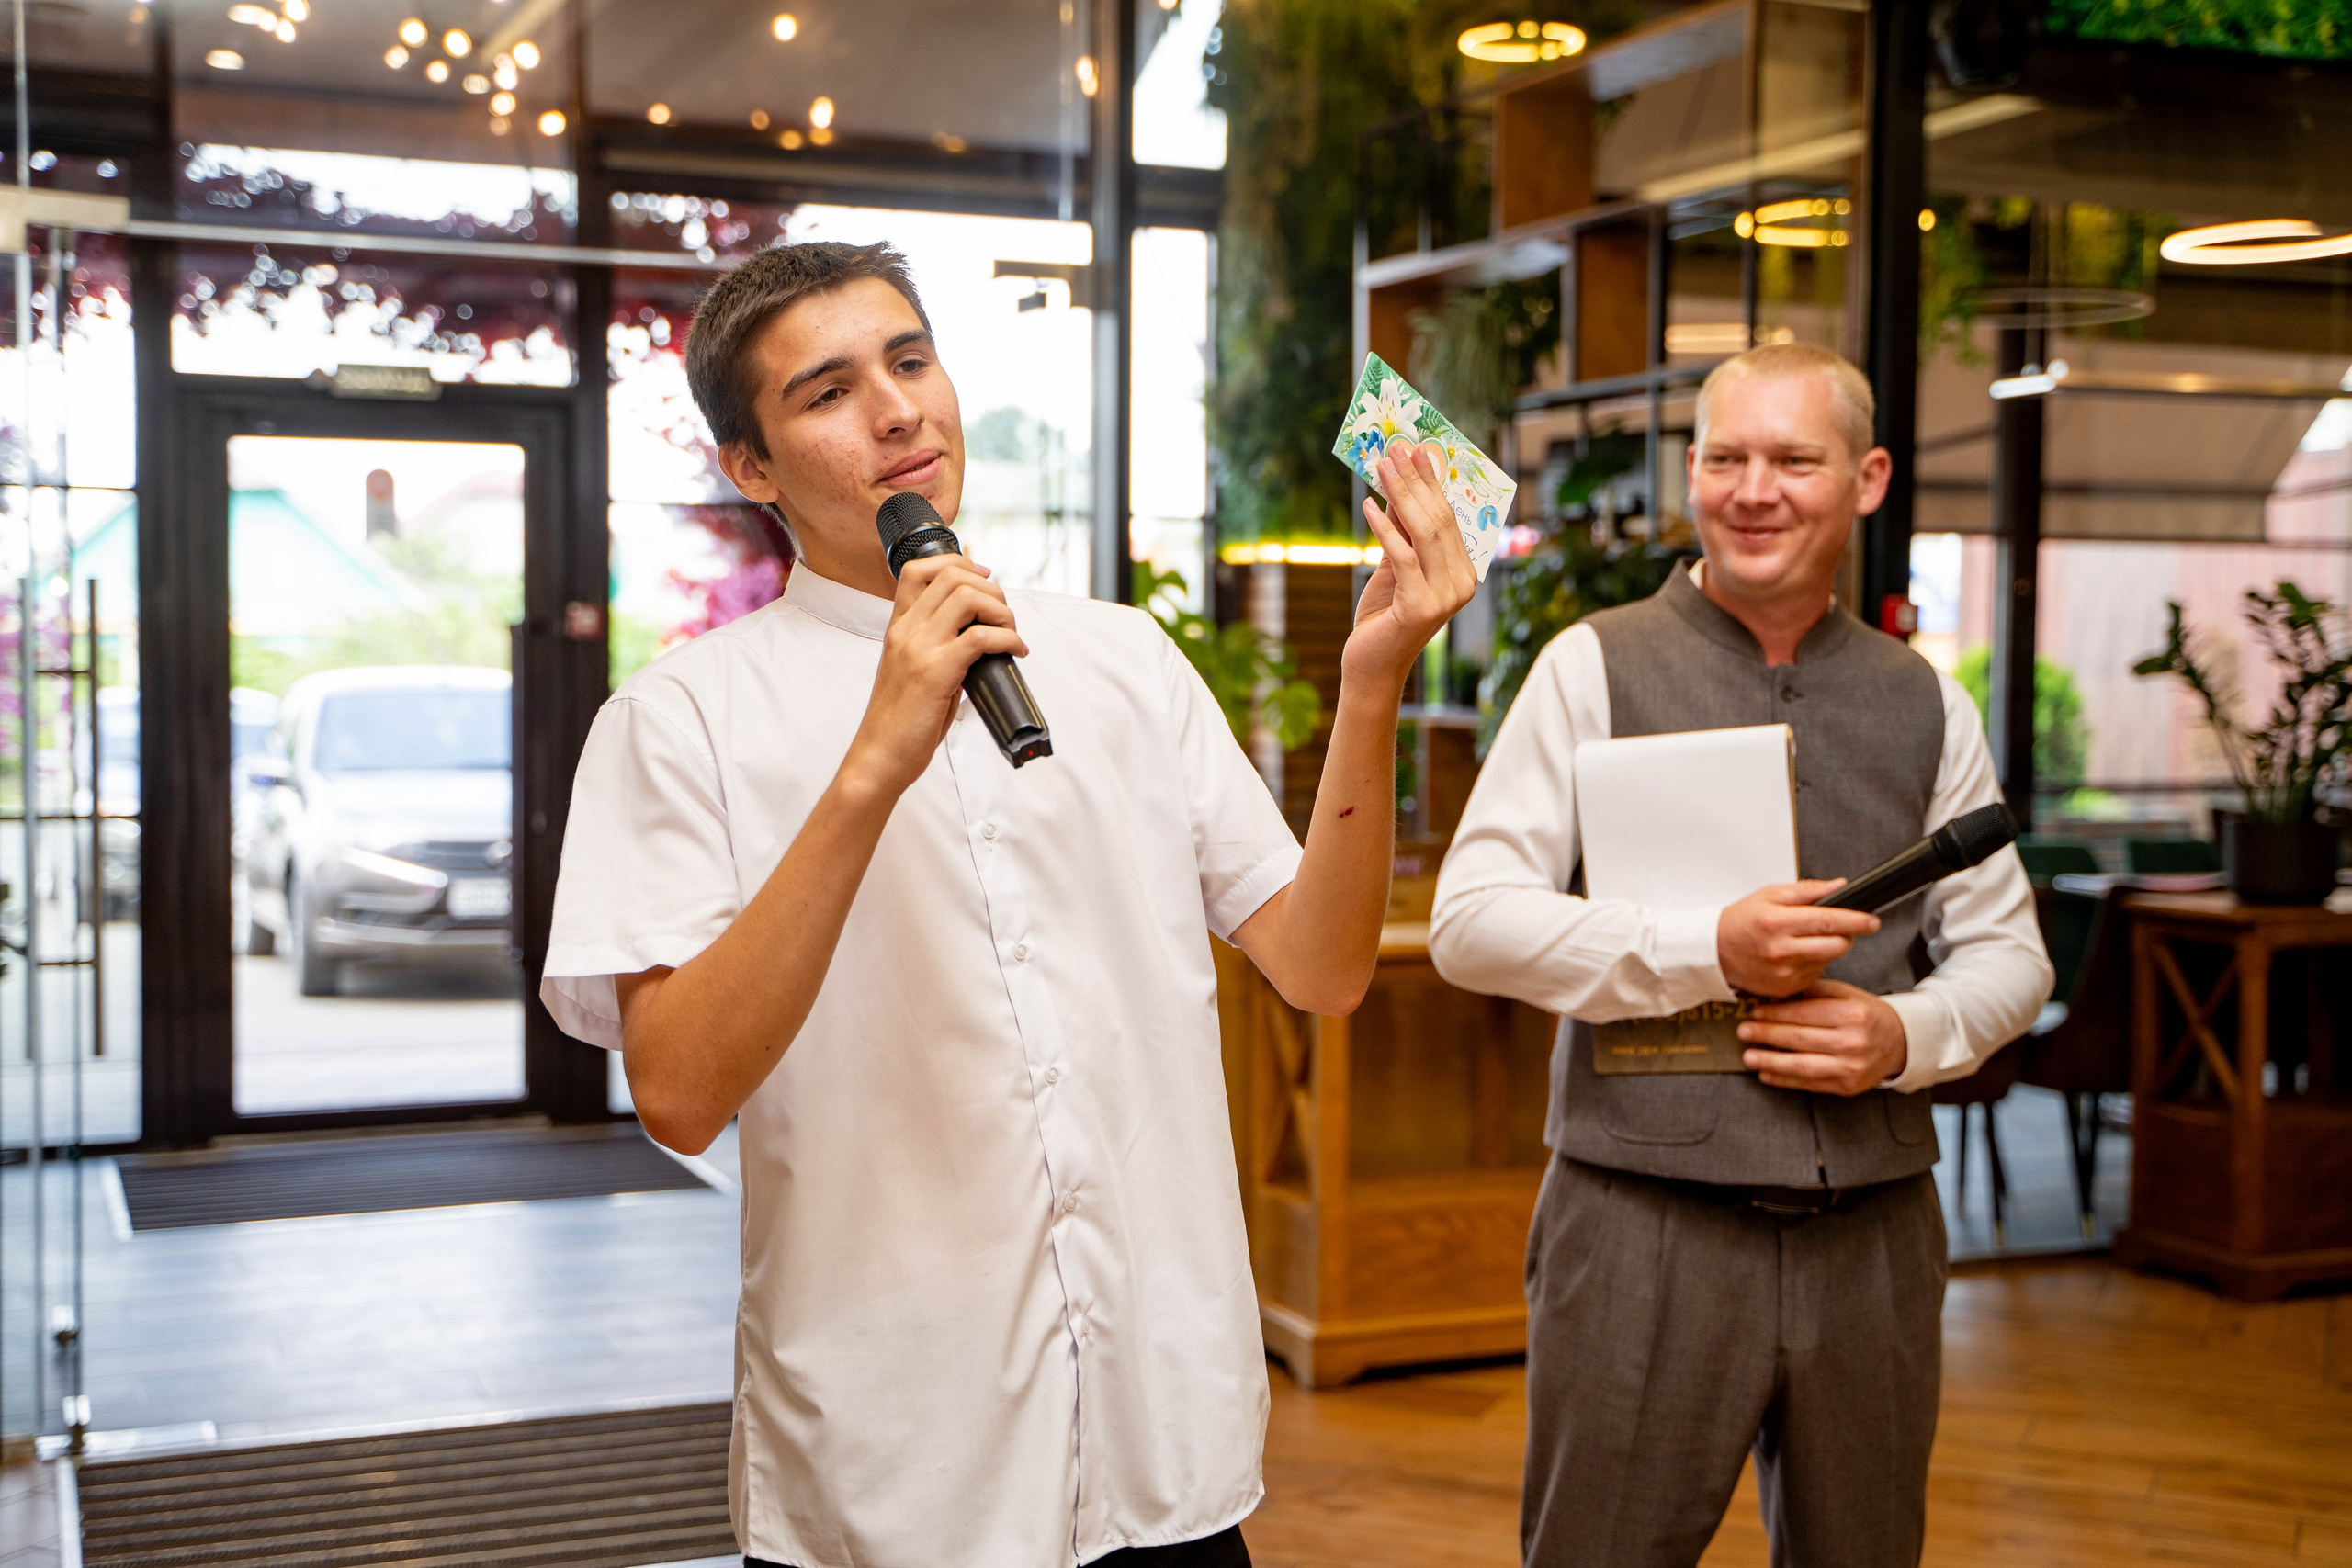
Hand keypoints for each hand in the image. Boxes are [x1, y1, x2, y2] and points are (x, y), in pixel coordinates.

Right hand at [845, 554, 1026, 796]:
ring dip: (1001, 610)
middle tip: (1004, 616)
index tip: (984, 578)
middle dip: (991, 589)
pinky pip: (981, 637)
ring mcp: (919, 649)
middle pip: (952, 576)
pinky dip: (1007, 639)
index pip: (918, 569)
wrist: (880, 755)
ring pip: (968, 597)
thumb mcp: (910, 669)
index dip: (959, 563)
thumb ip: (934, 646)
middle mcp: (905, 630)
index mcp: (897, 627)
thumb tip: (977, 635)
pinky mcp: (936, 672)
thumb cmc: (899, 720)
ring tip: (1011, 633)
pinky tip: (1014, 652)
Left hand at [1344, 440, 1478, 689]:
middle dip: (1415, 481)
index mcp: (1464, 574)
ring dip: (1400, 495)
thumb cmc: (1383, 617)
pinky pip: (1402, 555)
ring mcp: (1445, 597)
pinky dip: (1383, 527)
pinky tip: (1367, 505)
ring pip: (1423, 533)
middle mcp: (1462, 585)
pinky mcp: (1422, 606)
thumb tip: (1396, 486)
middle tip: (1395, 449)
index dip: (1431, 482)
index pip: (1448, 518)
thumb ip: (1400, 532)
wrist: (1371, 665)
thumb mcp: (1393, 567)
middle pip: (1437, 520)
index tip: (1415, 450)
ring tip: (1381, 467)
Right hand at [1717, 879, 1879, 998]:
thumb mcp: (1770, 895)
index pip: (1829, 921)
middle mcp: (1782, 950)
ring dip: (1827, 949)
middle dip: (1847, 935)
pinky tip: (1796, 955)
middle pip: (1837, 945)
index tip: (1872, 921)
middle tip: (1839, 928)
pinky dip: (1813, 963)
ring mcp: (1785, 973)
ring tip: (1805, 940)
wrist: (1715, 952)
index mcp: (1778, 922)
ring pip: (1829, 960)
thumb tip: (1839, 886)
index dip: (1856, 921)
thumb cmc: (1741, 921)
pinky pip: (1815, 974)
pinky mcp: (1787, 988)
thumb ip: (1807, 891)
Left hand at [1739, 979, 1908, 1094]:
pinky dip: (1784, 1080)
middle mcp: (1853, 1043)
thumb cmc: (1865, 1015)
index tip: (1754, 1012)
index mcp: (1852, 1015)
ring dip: (1770, 1061)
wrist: (1898, 1043)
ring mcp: (1851, 1068)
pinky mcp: (1847, 1087)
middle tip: (1743, 1032)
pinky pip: (1809, 1084)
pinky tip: (1766, 1073)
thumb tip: (1773, 995)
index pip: (1804, 1015)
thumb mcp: (1845, 995)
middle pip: (1799, 1040)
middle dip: (1766, 1035)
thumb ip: (1812, 993)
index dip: (1775, 1014)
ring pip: (1801, 1066)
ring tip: (1748, 1056)